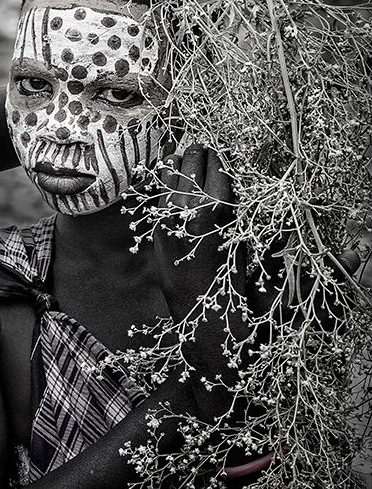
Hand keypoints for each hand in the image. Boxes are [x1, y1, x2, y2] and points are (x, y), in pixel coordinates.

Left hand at [153, 145, 242, 326]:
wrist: (199, 310)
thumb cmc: (233, 279)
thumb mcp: (249, 243)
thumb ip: (253, 214)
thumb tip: (267, 189)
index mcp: (216, 211)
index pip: (218, 169)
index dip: (221, 156)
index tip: (223, 149)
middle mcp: (188, 209)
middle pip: (192, 165)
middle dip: (199, 154)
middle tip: (204, 147)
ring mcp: (167, 216)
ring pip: (169, 174)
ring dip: (179, 163)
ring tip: (184, 155)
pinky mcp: (155, 226)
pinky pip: (159, 192)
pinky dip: (165, 180)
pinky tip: (170, 176)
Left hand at [153, 145, 362, 421]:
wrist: (205, 367)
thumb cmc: (248, 336)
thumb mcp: (282, 306)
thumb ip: (312, 275)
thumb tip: (355, 250)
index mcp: (216, 257)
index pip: (214, 204)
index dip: (216, 175)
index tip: (222, 150)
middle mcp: (186, 253)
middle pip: (185, 196)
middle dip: (193, 167)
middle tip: (201, 141)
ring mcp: (167, 257)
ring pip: (166, 206)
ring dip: (174, 178)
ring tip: (183, 151)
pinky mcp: (158, 263)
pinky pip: (156, 221)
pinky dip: (160, 198)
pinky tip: (164, 184)